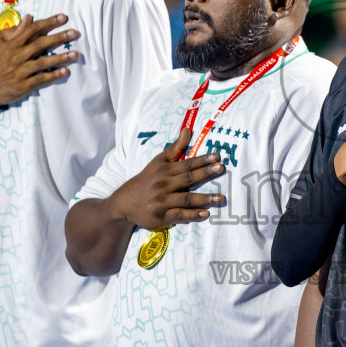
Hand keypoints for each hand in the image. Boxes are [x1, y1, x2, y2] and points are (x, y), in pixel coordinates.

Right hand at [0, 13, 78, 105]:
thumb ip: (14, 30)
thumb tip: (30, 18)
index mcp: (12, 43)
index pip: (33, 30)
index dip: (48, 23)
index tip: (63, 17)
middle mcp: (18, 56)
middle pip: (41, 44)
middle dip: (59, 38)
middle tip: (75, 33)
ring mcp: (21, 71)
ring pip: (43, 62)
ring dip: (60, 58)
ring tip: (75, 54)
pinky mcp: (24, 85)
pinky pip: (41, 79)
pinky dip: (53, 76)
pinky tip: (65, 72)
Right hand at [108, 126, 225, 228]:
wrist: (124, 203)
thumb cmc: (145, 180)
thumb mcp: (158, 162)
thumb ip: (175, 148)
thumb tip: (188, 130)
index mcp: (164, 170)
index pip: (186, 164)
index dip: (202, 160)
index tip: (217, 157)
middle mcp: (163, 185)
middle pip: (188, 179)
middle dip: (205, 173)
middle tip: (221, 169)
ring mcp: (162, 201)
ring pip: (186, 198)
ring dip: (204, 198)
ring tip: (221, 198)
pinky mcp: (161, 216)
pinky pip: (179, 215)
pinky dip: (192, 215)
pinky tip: (205, 214)